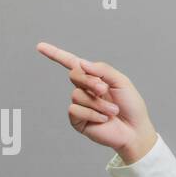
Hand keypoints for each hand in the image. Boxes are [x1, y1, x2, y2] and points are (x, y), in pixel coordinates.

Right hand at [35, 41, 157, 160]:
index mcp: (94, 78)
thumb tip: (81, 62)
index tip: (40, 46)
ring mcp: (80, 105)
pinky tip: (104, 119)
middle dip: (89, 81)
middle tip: (104, 90)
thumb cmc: (131, 106)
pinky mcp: (77, 120)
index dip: (56, 54)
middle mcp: (84, 90)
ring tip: (112, 111)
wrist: (135, 130)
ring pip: (77, 95)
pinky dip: (92, 113)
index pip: (72, 64)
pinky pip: (75, 110)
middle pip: (74, 74)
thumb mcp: (121, 82)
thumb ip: (103, 70)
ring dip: (97, 102)